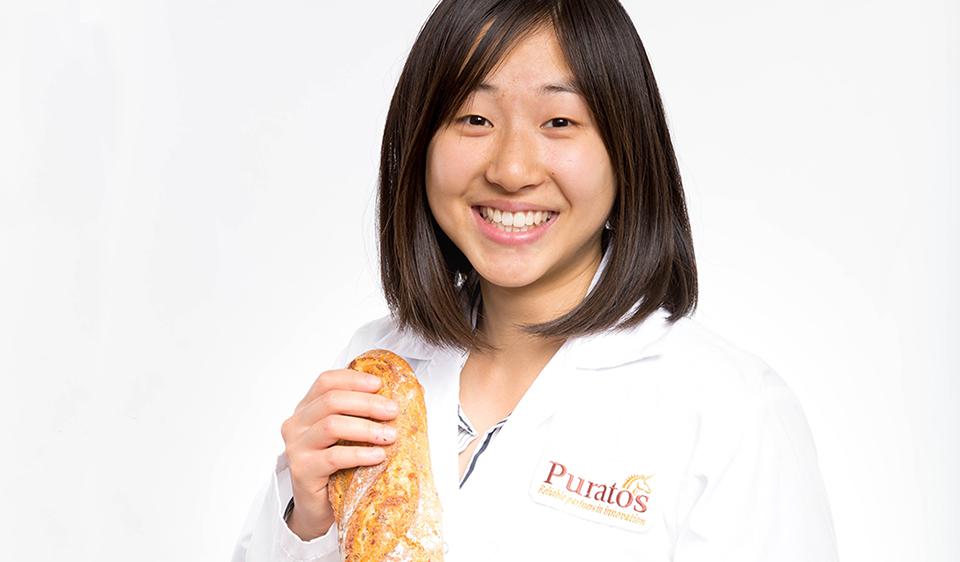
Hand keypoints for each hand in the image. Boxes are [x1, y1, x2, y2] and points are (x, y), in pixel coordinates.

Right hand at [280, 368, 399, 540]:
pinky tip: (378, 456)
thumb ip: (356, 415)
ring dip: (366, 428)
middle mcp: (296, 424)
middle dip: (367, 403)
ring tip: (390, 436)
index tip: (379, 384)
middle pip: (332, 400)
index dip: (353, 379)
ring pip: (332, 425)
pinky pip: (334, 457)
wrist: (317, 507)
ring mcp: (296, 447)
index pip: (326, 382)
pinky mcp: (303, 470)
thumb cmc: (335, 467)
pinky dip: (360, 454)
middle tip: (392, 411)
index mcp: (306, 409)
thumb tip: (393, 400)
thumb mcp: (344, 435)